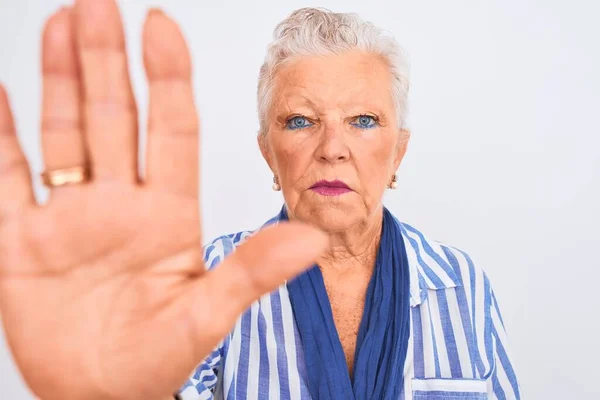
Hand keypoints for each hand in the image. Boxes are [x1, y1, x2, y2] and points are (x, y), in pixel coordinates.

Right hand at [0, 1, 326, 398]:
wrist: (99, 394)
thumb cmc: (155, 361)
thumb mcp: (207, 316)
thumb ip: (252, 274)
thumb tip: (313, 240)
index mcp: (167, 215)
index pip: (171, 130)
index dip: (167, 77)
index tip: (160, 25)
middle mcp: (120, 204)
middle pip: (114, 118)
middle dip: (107, 62)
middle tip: (99, 5)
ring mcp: (69, 217)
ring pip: (64, 134)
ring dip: (61, 81)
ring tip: (63, 25)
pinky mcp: (21, 240)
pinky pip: (6, 175)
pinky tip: (1, 93)